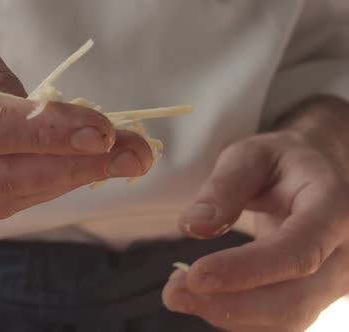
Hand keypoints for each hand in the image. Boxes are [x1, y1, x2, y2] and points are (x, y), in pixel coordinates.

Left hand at [163, 129, 348, 330]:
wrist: (320, 177)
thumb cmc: (284, 164)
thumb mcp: (252, 156)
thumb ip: (224, 187)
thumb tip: (192, 227)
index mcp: (333, 210)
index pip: (297, 252)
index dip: (245, 270)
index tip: (195, 275)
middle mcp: (343, 256)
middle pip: (293, 301)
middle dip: (227, 304)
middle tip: (172, 292)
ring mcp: (333, 283)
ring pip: (284, 320)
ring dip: (225, 314)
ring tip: (178, 291)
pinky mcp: (314, 299)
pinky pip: (276, 322)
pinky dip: (233, 315)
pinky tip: (201, 295)